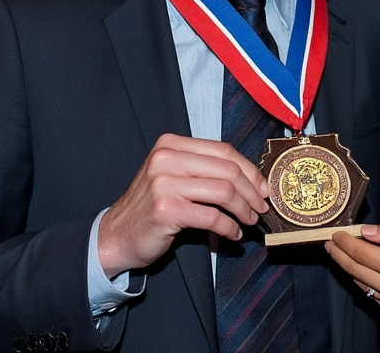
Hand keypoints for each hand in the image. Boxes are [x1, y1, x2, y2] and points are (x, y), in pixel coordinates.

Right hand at [97, 133, 269, 277]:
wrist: (116, 235)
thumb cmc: (152, 206)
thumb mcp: (173, 177)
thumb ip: (204, 170)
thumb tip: (252, 179)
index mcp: (171, 144)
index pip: (223, 151)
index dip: (249, 170)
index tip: (263, 187)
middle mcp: (166, 159)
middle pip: (227, 169)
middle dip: (251, 191)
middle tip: (261, 207)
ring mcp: (164, 183)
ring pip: (223, 192)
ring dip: (244, 210)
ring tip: (250, 221)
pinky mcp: (165, 209)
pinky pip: (211, 217)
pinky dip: (229, 228)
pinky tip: (232, 235)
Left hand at [326, 222, 379, 350]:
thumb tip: (368, 231)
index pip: (362, 254)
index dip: (345, 242)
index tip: (336, 232)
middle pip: (356, 270)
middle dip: (339, 254)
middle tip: (329, 242)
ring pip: (362, 285)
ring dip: (349, 268)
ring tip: (340, 252)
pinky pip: (374, 296)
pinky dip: (365, 281)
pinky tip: (363, 270)